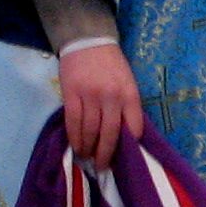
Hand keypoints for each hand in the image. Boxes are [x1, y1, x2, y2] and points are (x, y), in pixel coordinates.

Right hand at [59, 43, 146, 168]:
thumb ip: (127, 105)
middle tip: (102, 167)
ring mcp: (90, 96)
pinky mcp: (71, 94)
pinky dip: (74, 138)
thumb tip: (125, 134)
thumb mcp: (127, 81)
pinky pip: (73, 122)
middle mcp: (111, 97)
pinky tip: (76, 146)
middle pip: (110, 134)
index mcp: (129, 93)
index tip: (124, 157)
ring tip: (87, 158)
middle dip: (106, 154)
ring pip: (90, 131)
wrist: (88, 40)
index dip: (129, 145)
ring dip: (88, 148)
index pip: (134, 127)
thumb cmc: (110, 64)